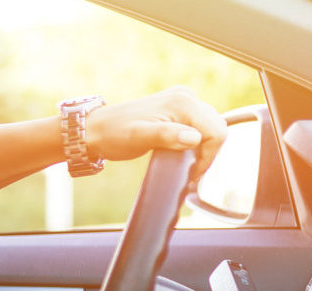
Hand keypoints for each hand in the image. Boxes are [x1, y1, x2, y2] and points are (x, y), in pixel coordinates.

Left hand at [82, 86, 228, 175]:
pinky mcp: (176, 107)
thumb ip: (167, 136)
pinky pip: (199, 125)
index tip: (192, 173)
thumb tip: (195, 138)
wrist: (95, 130)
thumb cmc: (114, 134)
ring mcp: (182, 100)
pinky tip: (184, 153)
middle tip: (190, 172)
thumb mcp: (140, 137)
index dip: (208, 156)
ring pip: (209, 127)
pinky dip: (197, 141)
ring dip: (203, 148)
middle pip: (216, 128)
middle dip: (208, 152)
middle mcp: (186, 97)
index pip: (216, 131)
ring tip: (187, 165)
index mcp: (183, 103)